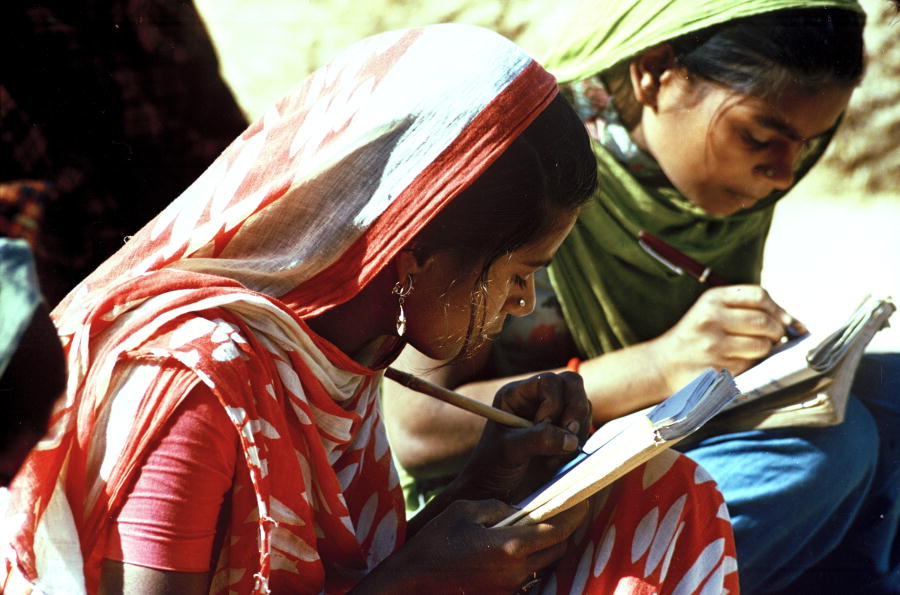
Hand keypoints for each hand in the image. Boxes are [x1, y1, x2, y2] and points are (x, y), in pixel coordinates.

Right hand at [365, 498, 587, 593]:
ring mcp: (510, 587)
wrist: (413, 582)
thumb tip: (517, 510)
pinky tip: (517, 549)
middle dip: (564, 529)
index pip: (558, 529)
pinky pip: (528, 577)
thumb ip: (497, 507)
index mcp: (510, 546)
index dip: (574, 513)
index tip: (582, 499)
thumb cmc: (435, 543)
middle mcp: (517, 571)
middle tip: (561, 510)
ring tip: (540, 528)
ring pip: (545, 564)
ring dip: (547, 546)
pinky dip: (530, 561)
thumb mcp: (465, 510)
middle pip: (557, 549)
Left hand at [454, 372, 589, 503]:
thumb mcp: (510, 450)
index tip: (544, 426)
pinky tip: (558, 461)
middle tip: (569, 435)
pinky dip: (579, 443)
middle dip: (575, 410)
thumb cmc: (493, 467)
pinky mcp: (565, 433)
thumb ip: (538, 439)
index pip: (549, 381)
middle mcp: (537, 399)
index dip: (553, 402)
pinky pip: (584, 427)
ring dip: (576, 432)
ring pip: (583, 406)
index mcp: (518, 395)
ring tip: (554, 458)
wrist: (496, 493)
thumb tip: (570, 438)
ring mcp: (554, 414)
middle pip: (572, 384)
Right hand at [654, 285, 805, 391]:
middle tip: (772, 339)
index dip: (778, 309)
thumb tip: (793, 322)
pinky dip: (749, 366)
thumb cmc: (695, 337)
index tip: (785, 320)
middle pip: (764, 322)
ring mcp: (712, 345)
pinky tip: (735, 363)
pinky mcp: (715, 368)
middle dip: (776, 333)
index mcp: (711, 299)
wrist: (663, 364)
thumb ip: (746, 309)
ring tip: (751, 351)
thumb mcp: (711, 310)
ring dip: (763, 351)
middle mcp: (710, 319)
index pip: (759, 296)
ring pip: (761, 346)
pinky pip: (749, 366)